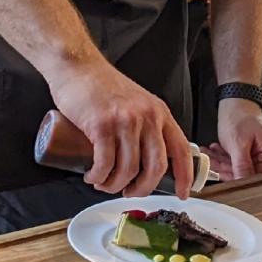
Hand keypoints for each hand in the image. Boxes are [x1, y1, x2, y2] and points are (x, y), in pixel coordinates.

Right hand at [48, 58, 193, 198]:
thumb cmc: (103, 87)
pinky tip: (93, 177)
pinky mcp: (101, 125)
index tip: (181, 194)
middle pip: (155, 167)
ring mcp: (125, 121)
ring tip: (103, 183)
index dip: (184, 177)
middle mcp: (147, 117)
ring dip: (114, 185)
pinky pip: (105, 163)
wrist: (78, 67)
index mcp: (159, 113)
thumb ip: (146, 126)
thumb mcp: (137, 103)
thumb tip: (148, 162)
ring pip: (127, 169)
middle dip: (142, 189)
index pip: (181, 150)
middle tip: (129, 193)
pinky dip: (98, 177)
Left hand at [207, 98, 261, 179]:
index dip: (235, 176)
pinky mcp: (253, 150)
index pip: (255, 176)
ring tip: (208, 154)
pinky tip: (213, 151)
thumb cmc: (240, 115)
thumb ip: (241, 167)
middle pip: (246, 172)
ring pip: (239, 165)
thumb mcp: (238, 144)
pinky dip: (225, 155)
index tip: (219, 174)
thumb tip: (242, 184)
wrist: (236, 98)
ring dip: (222, 161)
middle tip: (208, 163)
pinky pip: (239, 158)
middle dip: (225, 167)